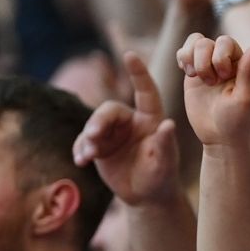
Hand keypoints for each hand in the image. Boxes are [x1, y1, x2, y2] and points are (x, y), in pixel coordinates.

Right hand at [72, 52, 179, 205]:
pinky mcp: (99, 145)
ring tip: (87, 155)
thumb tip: (168, 124)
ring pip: (93, 124)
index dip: (138, 72)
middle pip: (109, 110)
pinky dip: (80, 149)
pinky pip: (84, 141)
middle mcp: (130, 120)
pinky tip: (80, 161)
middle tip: (94, 136)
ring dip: (87, 138)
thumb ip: (165, 144)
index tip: (129, 54)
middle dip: (99, 121)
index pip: (145, 91)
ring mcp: (112, 132)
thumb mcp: (164, 163)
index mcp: (150, 118)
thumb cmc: (161, 176)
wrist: (145, 196)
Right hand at [177, 33, 249, 148]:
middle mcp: (223, 61)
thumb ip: (248, 71)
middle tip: (211, 83)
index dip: (220, 56)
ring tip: (195, 77)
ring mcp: (206, 65)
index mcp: (239, 63)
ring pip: (194, 42)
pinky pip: (183, 53)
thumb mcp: (244, 97)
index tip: (224, 77)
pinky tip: (189, 74)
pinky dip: (182, 58)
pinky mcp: (192, 74)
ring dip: (191, 58)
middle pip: (206, 42)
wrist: (219, 137)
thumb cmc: (237, 119)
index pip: (225, 42)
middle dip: (204, 61)